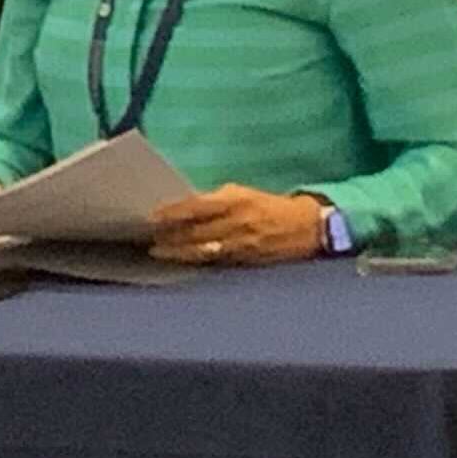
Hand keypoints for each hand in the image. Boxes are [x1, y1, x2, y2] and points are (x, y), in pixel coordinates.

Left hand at [146, 184, 329, 266]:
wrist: (308, 227)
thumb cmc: (270, 206)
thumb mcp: (244, 194)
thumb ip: (216, 201)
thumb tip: (185, 208)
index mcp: (236, 200)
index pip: (196, 206)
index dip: (172, 213)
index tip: (152, 217)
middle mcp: (237, 222)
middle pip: (195, 232)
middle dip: (170, 237)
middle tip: (148, 239)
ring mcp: (242, 245)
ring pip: (203, 251)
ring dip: (179, 252)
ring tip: (159, 252)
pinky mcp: (247, 261)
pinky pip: (217, 263)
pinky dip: (198, 262)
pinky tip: (184, 262)